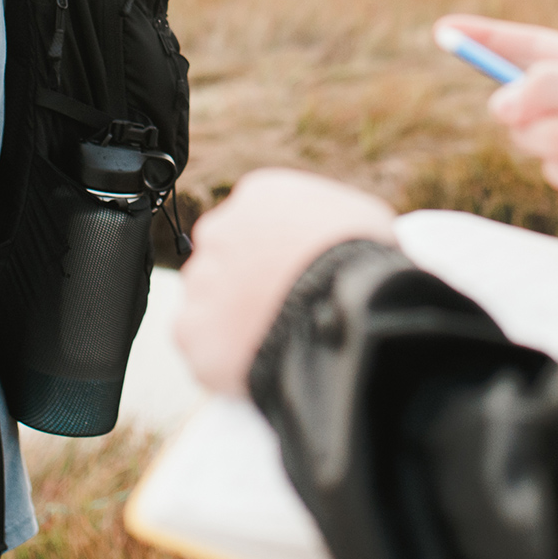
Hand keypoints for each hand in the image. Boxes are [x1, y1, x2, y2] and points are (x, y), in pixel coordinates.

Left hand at [174, 169, 398, 395]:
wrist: (351, 313)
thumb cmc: (365, 265)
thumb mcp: (358, 218)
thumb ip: (323, 223)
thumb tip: (328, 241)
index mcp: (259, 196)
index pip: (253, 222)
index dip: (272, 253)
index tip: (288, 275)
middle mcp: (219, 231)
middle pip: (223, 258)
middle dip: (244, 283)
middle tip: (277, 310)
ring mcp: (202, 281)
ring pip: (207, 301)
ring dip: (231, 320)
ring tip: (273, 341)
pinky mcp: (192, 331)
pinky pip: (200, 345)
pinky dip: (222, 357)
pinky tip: (255, 363)